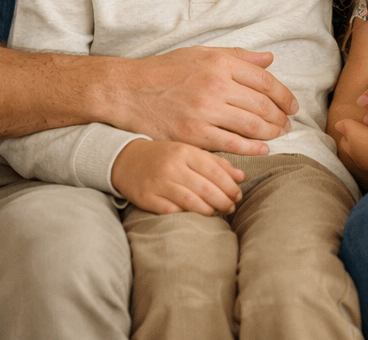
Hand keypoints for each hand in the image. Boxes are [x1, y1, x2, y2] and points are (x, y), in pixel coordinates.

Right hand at [100, 46, 297, 155]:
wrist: (128, 91)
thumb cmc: (165, 71)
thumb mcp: (201, 54)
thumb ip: (237, 56)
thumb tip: (269, 60)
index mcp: (219, 63)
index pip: (265, 81)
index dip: (284, 95)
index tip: (292, 105)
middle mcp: (215, 85)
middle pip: (262, 105)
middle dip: (280, 117)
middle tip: (287, 124)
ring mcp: (204, 111)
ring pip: (251, 126)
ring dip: (271, 133)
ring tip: (277, 135)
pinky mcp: (193, 134)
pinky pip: (231, 144)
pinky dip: (252, 149)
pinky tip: (261, 150)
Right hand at [111, 138, 244, 214]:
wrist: (127, 159)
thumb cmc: (165, 156)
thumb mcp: (189, 152)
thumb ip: (215, 163)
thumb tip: (241, 177)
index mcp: (185, 151)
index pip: (213, 169)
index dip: (229, 184)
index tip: (239, 194)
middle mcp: (172, 166)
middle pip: (205, 187)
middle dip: (223, 199)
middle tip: (232, 206)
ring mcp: (158, 182)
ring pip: (190, 200)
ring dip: (208, 209)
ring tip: (218, 212)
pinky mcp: (147, 198)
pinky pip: (171, 210)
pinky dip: (186, 215)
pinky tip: (196, 216)